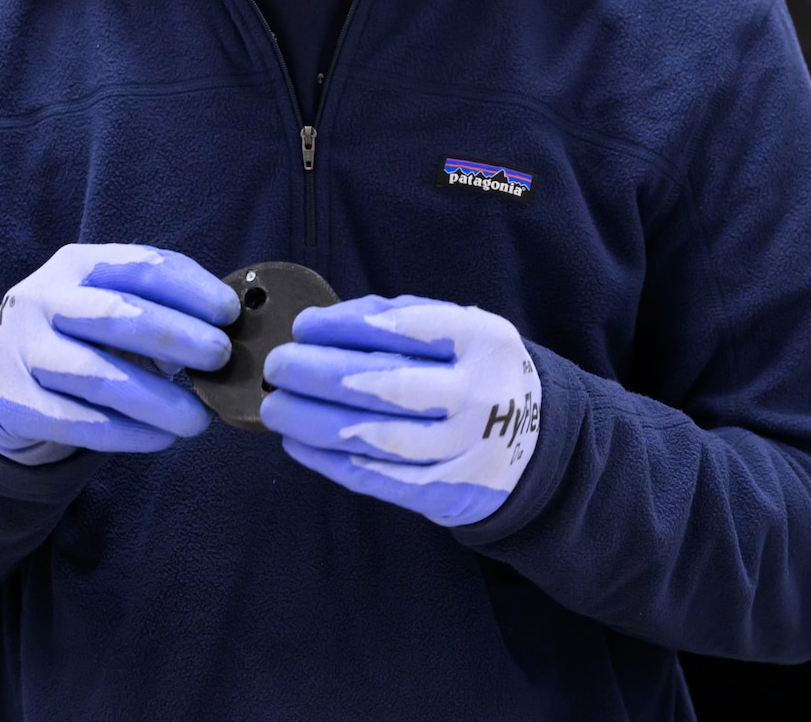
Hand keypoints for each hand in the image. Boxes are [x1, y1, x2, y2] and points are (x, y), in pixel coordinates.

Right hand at [0, 244, 239, 464]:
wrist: (4, 381)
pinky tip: (161, 438)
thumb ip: (161, 309)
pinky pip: (78, 422)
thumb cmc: (82, 339)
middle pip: (116, 314)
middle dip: (177, 336)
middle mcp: (41, 300)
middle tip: (221, 358)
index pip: (140, 267)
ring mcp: (20, 351)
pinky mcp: (11, 403)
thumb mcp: (110, 306)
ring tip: (199, 419)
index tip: (230, 313)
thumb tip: (232, 329)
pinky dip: (127, 433)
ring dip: (158, 399)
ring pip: (97, 375)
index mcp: (76, 265)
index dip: (191, 288)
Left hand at [260, 295, 540, 526]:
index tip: (303, 327)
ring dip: (313, 422)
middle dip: (317, 374)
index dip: (344, 326)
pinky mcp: (446, 491)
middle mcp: (478, 393)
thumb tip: (320, 327)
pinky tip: (298, 444)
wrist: (534, 444)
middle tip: (278, 367)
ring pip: (376, 436)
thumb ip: (402, 319)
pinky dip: (329, 462)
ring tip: (276, 407)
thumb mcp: (462, 332)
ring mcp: (464, 447)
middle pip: (385, 383)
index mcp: (484, 340)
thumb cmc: (476, 374)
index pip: (404, 325)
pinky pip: (377, 477)